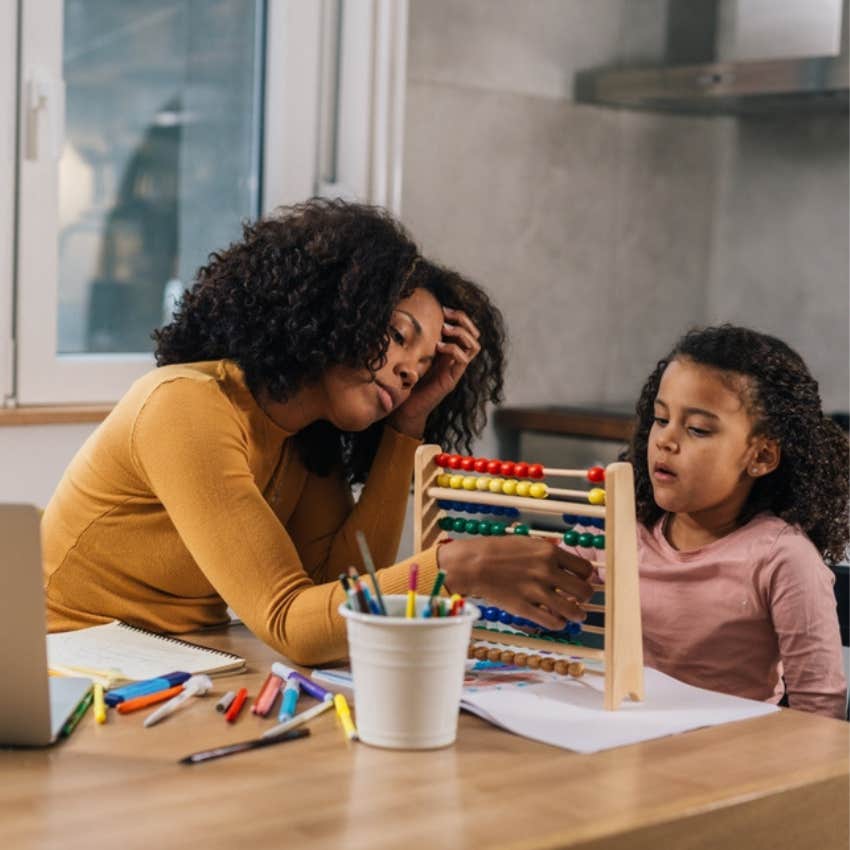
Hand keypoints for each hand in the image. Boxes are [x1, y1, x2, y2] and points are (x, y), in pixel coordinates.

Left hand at [389, 307, 480, 437]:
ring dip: (461, 333)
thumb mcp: (412, 354)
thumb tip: (408, 315)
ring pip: (474, 346)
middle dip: (462, 320)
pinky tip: (438, 347)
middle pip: (474, 334)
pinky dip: (453, 349)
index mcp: (448, 351)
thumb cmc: (405, 381)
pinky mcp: (451, 379)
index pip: (465, 328)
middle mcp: (455, 359)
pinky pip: (463, 360)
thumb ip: (417, 339)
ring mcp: (455, 369)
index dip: (457, 315)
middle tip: (445, 315)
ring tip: (444, 330)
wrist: (405, 408)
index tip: (442, 308)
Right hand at [435, 536, 593, 629]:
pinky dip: (559, 624)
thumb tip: (566, 565)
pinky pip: (553, 622)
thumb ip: (548, 553)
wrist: (473, 564)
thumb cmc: (498, 551)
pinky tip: (557, 621)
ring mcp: (536, 591)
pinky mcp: (525, 608)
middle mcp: (547, 571)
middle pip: (584, 590)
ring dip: (578, 614)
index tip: (582, 580)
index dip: (585, 577)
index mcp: (549, 552)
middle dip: (585, 596)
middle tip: (581, 599)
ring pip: (573, 610)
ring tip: (576, 615)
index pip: (585, 569)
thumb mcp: (528, 543)